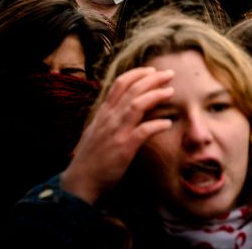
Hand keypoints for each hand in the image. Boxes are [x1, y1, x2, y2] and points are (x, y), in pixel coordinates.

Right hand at [60, 67, 174, 204]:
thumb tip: (126, 106)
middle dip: (152, 79)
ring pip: (137, 106)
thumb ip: (110, 117)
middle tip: (169, 73)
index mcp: (104, 114)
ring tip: (170, 91)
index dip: (137, 74)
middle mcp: (109, 119)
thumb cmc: (91, 157)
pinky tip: (167, 123)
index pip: (119, 85)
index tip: (151, 70)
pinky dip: (156, 125)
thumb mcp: (97, 131)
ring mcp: (116, 132)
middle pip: (132, 91)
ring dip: (155, 96)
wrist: (80, 181)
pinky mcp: (123, 148)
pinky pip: (143, 132)